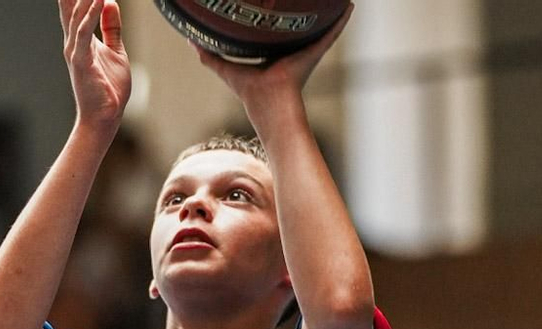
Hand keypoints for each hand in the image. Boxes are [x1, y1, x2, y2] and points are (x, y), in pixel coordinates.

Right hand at [60, 0, 129, 127]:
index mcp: (80, 37)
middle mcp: (73, 41)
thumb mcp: (116, 52)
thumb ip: (111, 28)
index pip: (74, 5)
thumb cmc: (108, 89)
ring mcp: (75, 50)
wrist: (103, 119)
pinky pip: (84, 33)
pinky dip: (90, 15)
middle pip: (70, 4)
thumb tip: (110, 3)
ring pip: (76, 14)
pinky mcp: (81, 61)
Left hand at [194, 3, 351, 112]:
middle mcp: (293, 49)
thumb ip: (211, 56)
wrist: (270, 106)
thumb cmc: (252, 93)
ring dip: (328, 12)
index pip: (277, 27)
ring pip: (319, 25)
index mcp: (276, 51)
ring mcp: (307, 51)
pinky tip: (349, 7)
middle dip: (304, 7)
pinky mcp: (315, 53)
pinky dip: (340, 21)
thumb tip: (192, 41)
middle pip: (300, 22)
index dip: (277, 12)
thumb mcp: (228, 69)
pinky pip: (330, 34)